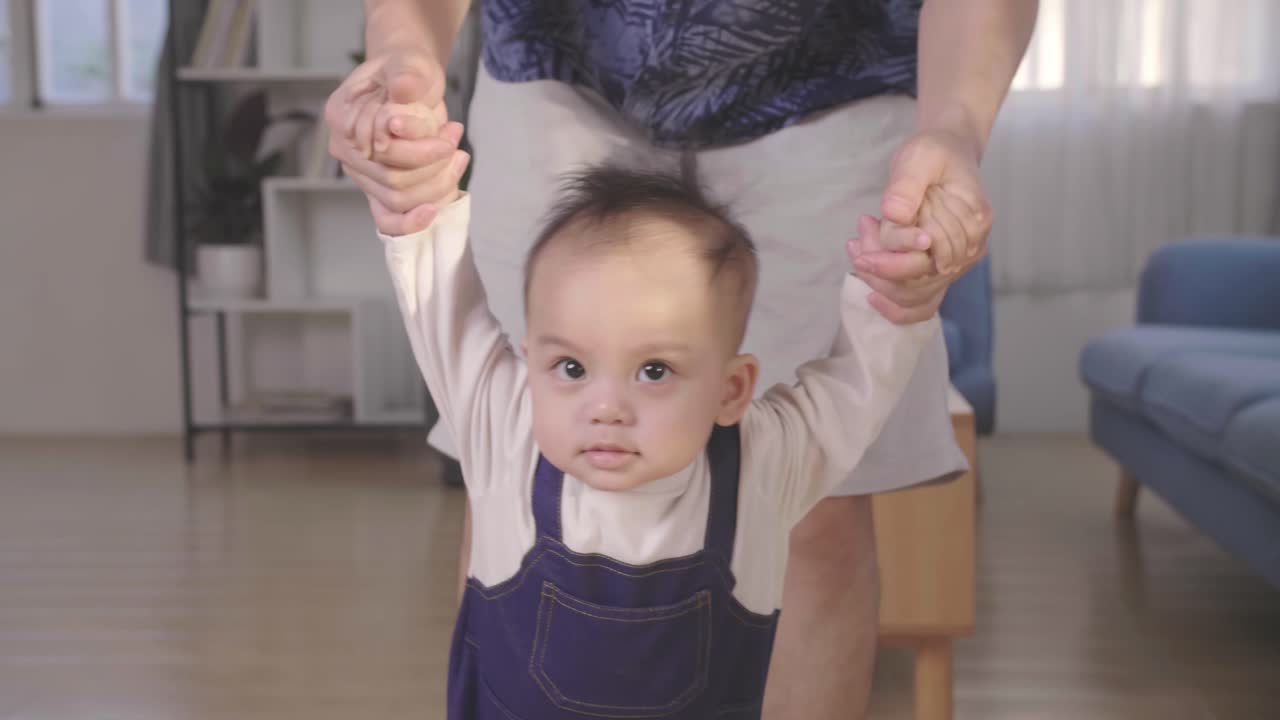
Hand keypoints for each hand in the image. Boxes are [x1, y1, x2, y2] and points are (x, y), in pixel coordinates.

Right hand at [324, 47, 466, 234]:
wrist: (409, 82)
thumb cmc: (406, 71)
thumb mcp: (409, 63)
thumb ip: (405, 76)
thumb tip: (403, 90)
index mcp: (342, 116)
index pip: (379, 150)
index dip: (420, 150)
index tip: (451, 133)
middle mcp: (347, 150)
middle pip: (391, 180)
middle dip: (434, 167)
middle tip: (456, 143)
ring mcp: (361, 174)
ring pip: (398, 200)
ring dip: (436, 185)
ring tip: (458, 157)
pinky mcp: (378, 191)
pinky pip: (388, 220)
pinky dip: (412, 221)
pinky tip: (434, 210)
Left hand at [852, 127, 993, 323]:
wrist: (945, 155)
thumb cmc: (933, 153)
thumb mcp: (919, 156)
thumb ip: (907, 184)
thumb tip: (894, 214)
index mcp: (972, 220)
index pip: (930, 257)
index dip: (892, 258)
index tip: (859, 245)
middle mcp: (970, 249)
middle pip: (921, 282)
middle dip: (880, 269)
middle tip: (853, 244)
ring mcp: (957, 264)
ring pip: (916, 296)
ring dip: (881, 282)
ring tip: (857, 251)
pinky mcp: (941, 272)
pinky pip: (923, 304)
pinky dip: (897, 307)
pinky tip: (871, 296)